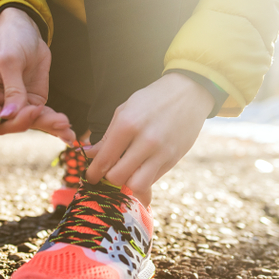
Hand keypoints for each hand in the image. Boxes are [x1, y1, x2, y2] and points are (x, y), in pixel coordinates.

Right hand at [0, 7, 74, 142]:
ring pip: (32, 123)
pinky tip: (68, 133)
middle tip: (60, 120)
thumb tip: (10, 115)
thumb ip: (12, 88)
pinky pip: (43, 118)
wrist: (25, 30)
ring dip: (50, 126)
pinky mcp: (32, 102)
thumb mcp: (10, 59)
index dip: (14, 121)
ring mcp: (15, 105)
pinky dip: (55, 125)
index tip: (34, 109)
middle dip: (36, 122)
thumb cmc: (10, 39)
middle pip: (14, 125)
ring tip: (67, 128)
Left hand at [84, 73, 214, 205]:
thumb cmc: (153, 99)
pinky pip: (154, 179)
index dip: (93, 173)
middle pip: (118, 177)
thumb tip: (89, 154)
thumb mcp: (125, 110)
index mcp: (128, 124)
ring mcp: (162, 152)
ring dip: (129, 183)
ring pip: (138, 185)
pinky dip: (144, 178)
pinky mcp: (173, 159)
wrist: (189, 93)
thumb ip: (108, 136)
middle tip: (109, 171)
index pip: (104, 159)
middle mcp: (145, 140)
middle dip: (109, 178)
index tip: (90, 177)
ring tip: (127, 173)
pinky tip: (141, 167)